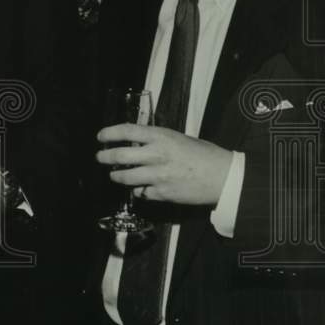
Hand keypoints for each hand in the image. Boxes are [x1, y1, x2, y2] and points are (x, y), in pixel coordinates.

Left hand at [96, 124, 233, 204]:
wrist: (224, 177)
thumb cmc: (204, 154)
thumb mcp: (179, 138)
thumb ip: (157, 140)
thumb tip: (137, 142)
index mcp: (161, 137)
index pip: (126, 131)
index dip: (109, 133)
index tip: (100, 136)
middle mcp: (156, 155)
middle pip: (119, 156)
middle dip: (105, 157)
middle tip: (100, 157)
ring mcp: (158, 176)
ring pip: (125, 177)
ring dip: (116, 176)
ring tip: (114, 175)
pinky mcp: (162, 194)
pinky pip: (141, 192)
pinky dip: (138, 190)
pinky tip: (139, 188)